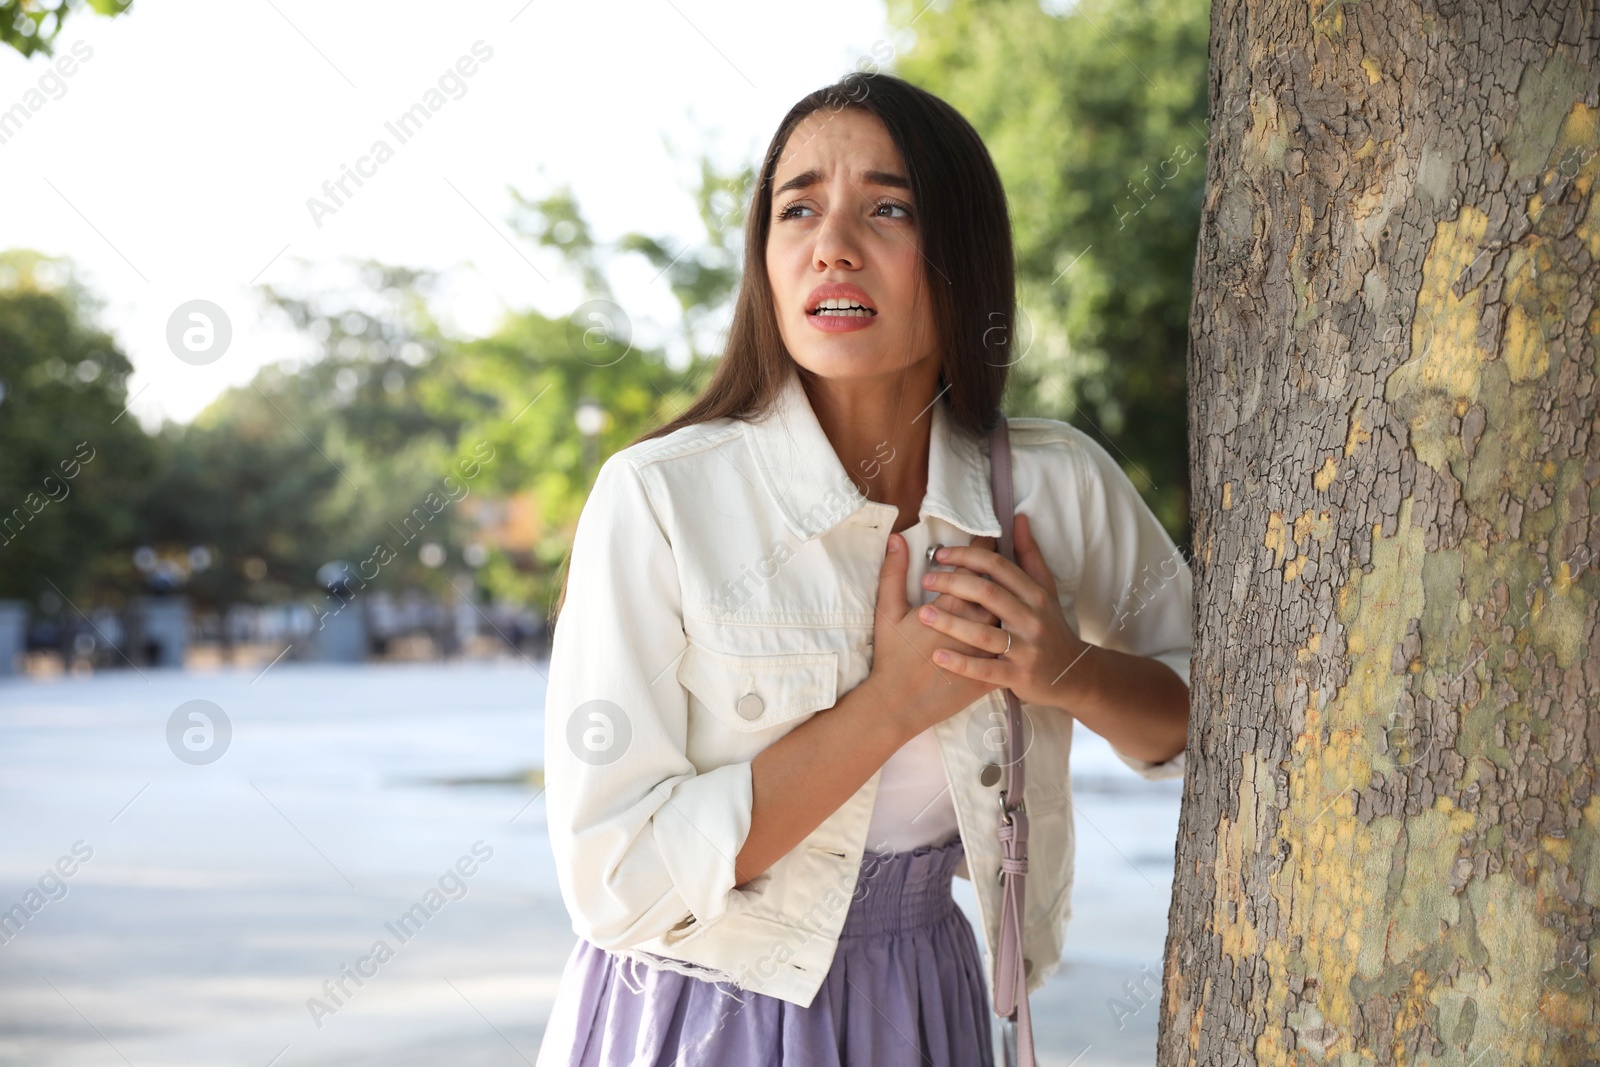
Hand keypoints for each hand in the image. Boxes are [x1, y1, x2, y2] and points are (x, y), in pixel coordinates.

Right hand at [867, 531, 1003, 739]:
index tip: (986, 537)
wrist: (900, 705)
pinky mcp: (994, 674)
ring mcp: (988, 650)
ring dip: (1010, 605)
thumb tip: (898, 539)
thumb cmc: (892, 658)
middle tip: (1000, 560)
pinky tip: (1012, 631)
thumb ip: (893, 573)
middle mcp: (977, 624)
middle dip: (999, 575)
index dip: (981, 550)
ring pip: (1009, 619)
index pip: (976, 567)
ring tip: (1007, 595)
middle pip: (999, 590)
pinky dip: (1014, 638)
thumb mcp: (887, 612)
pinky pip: (1012, 650)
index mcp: (953, 605)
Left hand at [915, 513, 1093, 710]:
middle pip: (988, 594)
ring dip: (951, 622)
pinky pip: (986, 670)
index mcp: (1035, 594)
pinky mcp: (1019, 677)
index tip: (940, 555)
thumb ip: (1029, 555)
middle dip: (954, 584)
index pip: (999, 567)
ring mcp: (1026, 649)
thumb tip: (1018, 518)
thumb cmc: (1051, 626)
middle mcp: (1031, 619)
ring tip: (922, 614)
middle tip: (927, 580)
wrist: (1074, 675)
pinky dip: (961, 663)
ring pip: (984, 633)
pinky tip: (937, 656)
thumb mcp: (1045, 590)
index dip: (968, 557)